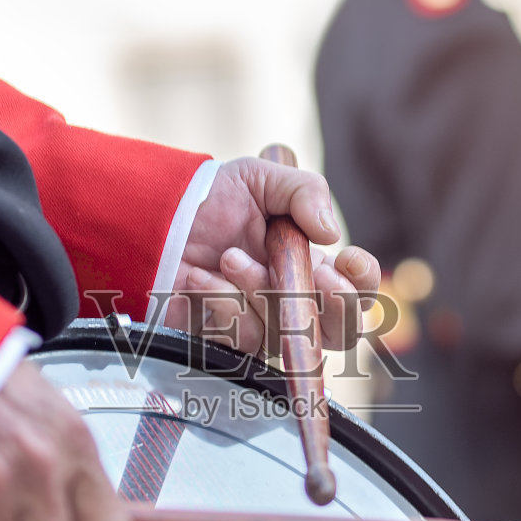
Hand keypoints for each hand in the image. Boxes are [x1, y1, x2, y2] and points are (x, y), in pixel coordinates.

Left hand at [162, 157, 381, 354]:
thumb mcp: (262, 179)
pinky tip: (200, 277)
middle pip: (340, 332)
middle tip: (314, 273)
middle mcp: (294, 301)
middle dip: (333, 304)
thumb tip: (332, 231)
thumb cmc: (215, 200)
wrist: (158, 218)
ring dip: (258, 289)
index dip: (362, 281)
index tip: (346, 258)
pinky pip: (242, 337)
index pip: (358, 289)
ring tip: (227, 256)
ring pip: (285, 329)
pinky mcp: (227, 341)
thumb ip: (305, 192)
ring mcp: (262, 324)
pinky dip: (222, 302)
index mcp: (314, 264)